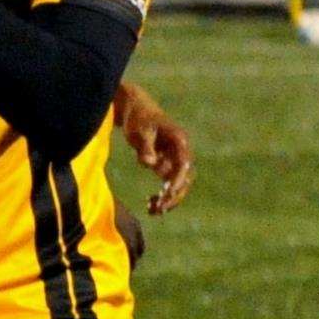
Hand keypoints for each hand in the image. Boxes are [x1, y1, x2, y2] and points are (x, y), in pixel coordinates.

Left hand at [114, 81, 193, 214]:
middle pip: (184, 178)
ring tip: (153, 210)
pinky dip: (162, 194)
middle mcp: (181, 151)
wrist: (134, 108)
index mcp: (179, 140)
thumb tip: (150, 164)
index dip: (177, 180)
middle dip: (173, 195)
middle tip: (159, 208)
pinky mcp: (167, 163)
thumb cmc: (137, 117)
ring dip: (168, 198)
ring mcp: (175, 158)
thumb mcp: (139, 130)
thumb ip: (145, 147)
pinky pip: (168, 183)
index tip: (167, 193)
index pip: (183, 164)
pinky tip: (150, 204)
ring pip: (177, 184)